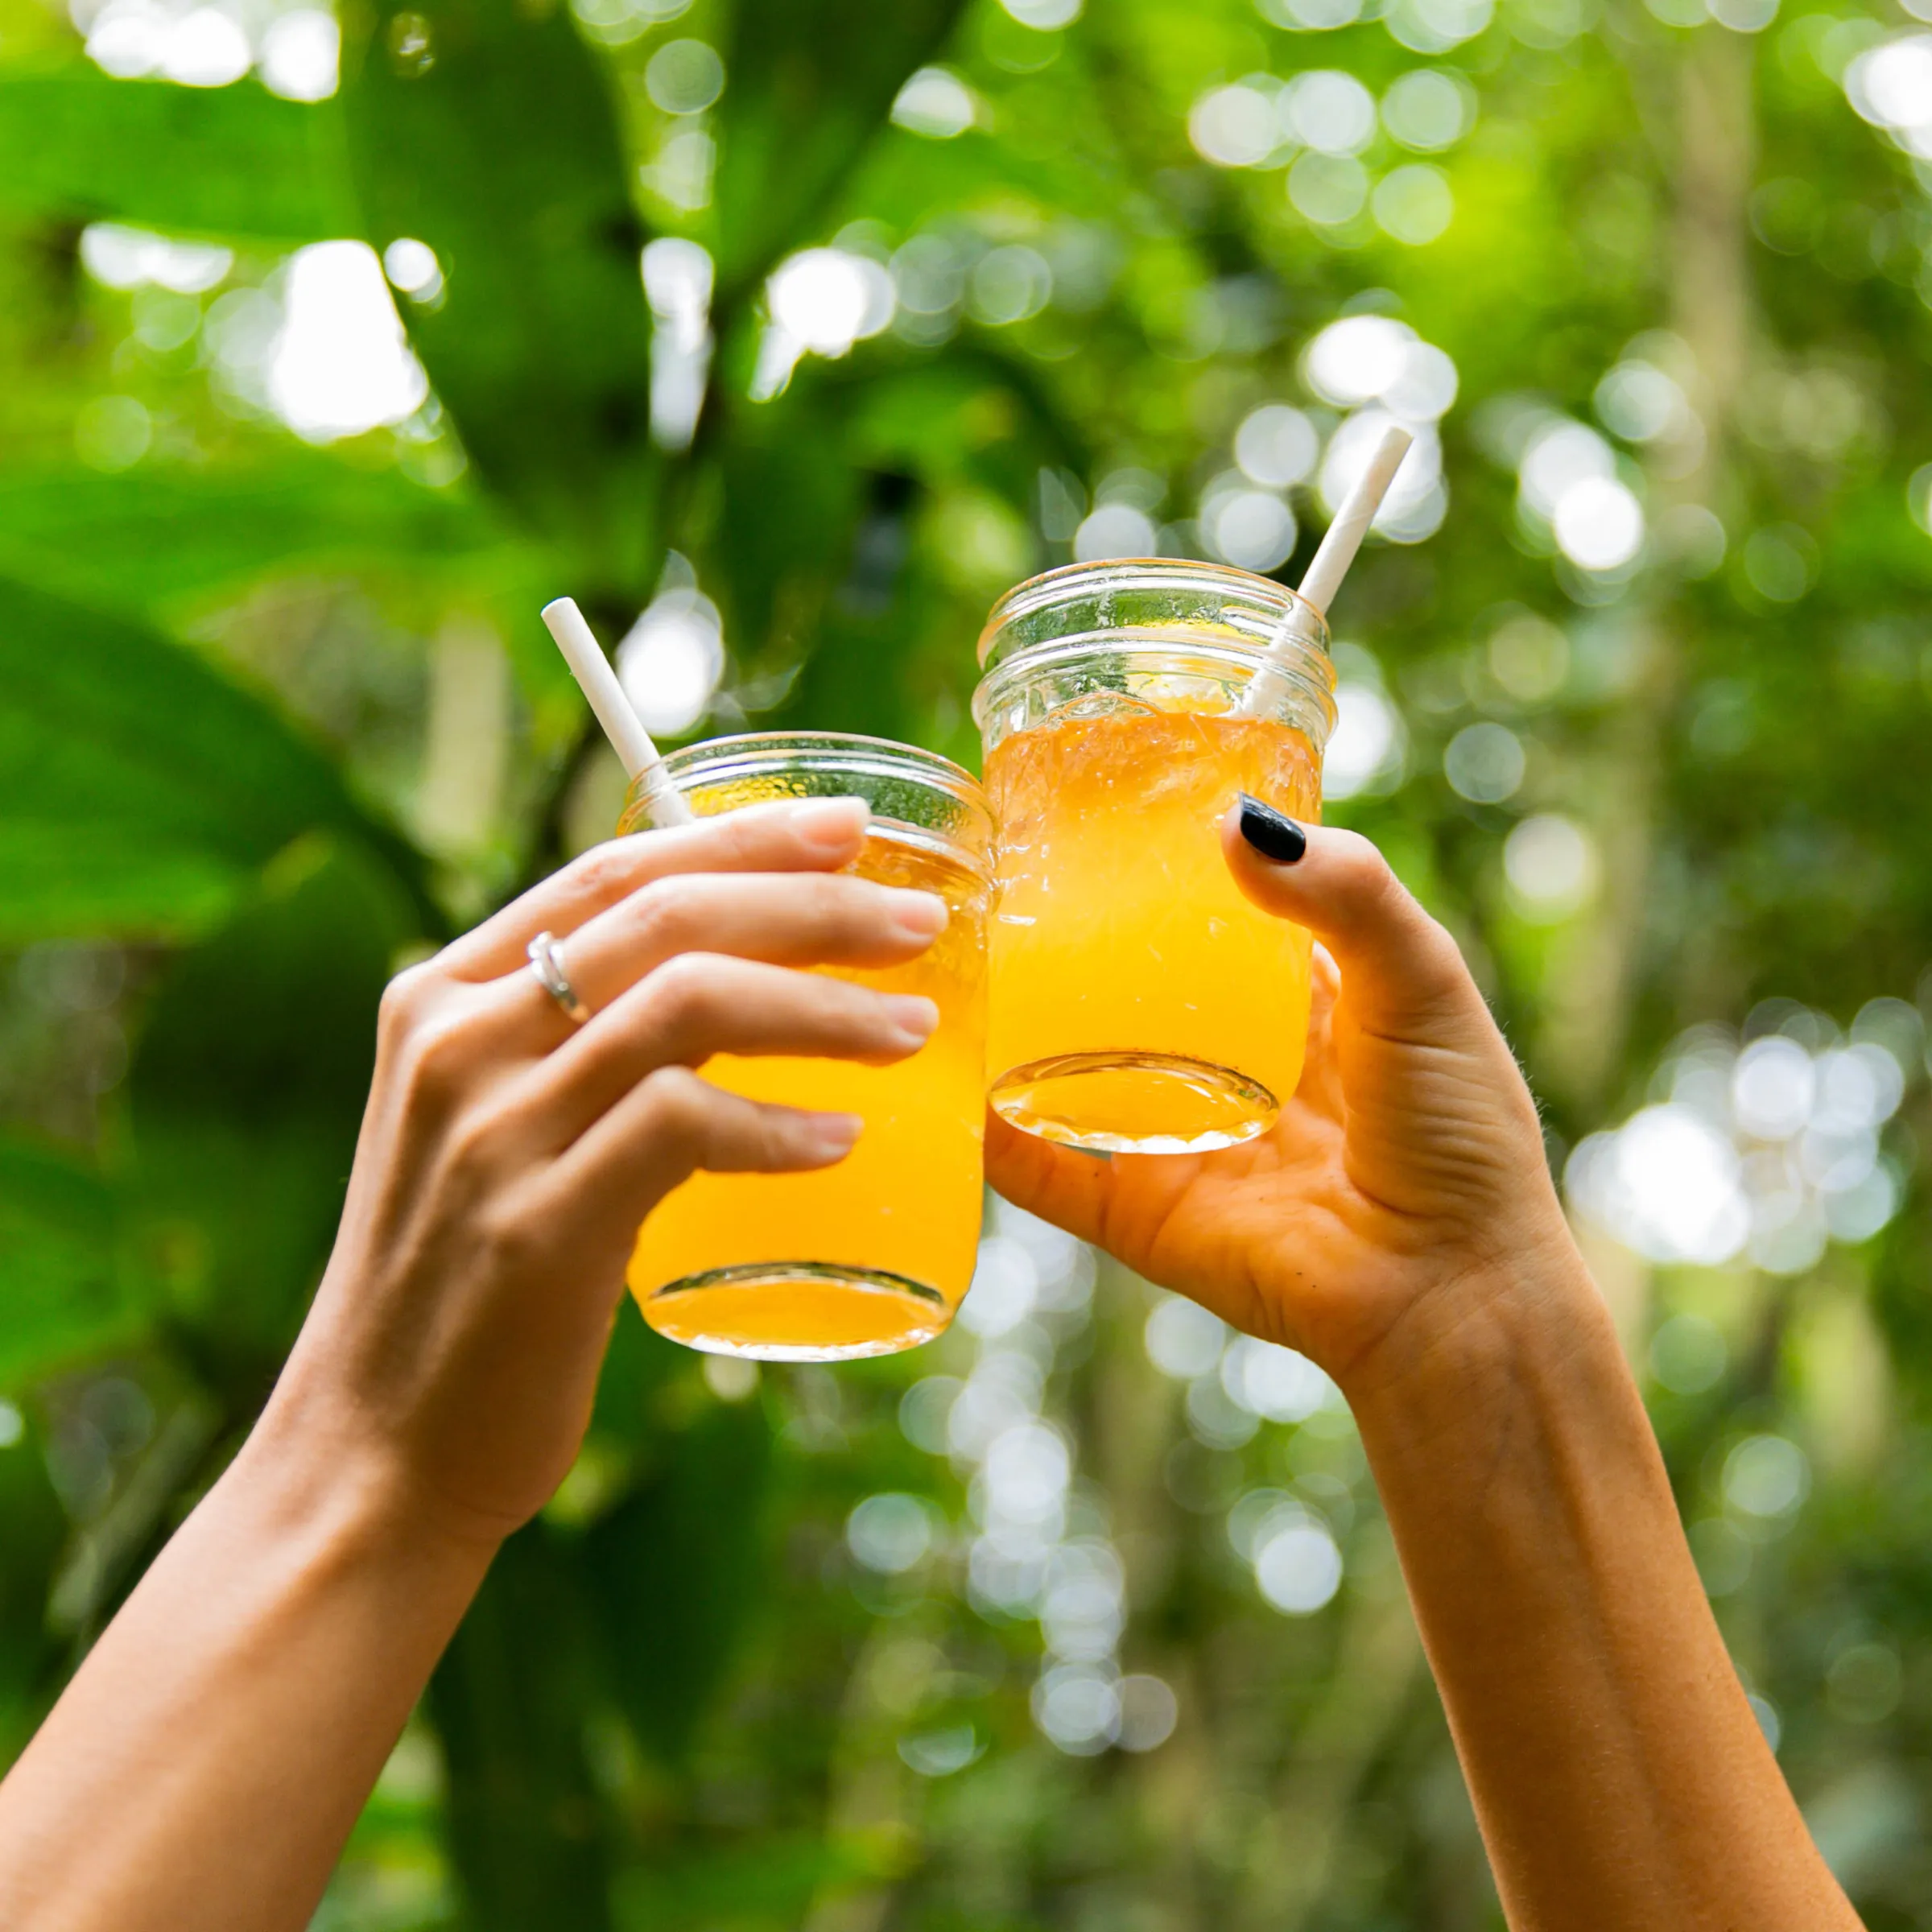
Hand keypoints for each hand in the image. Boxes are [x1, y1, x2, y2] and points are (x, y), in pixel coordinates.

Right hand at [263, 797, 947, 1545]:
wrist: (369, 1455)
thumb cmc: (465, 1288)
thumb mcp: (494, 1132)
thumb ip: (576, 1054)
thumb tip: (738, 994)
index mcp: (445, 997)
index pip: (616, 871)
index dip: (744, 838)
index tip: (849, 827)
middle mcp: (459, 1042)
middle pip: (668, 918)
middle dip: (811, 905)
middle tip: (918, 922)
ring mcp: (490, 1132)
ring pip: (685, 1003)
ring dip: (820, 1007)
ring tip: (912, 1030)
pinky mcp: (534, 1227)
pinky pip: (680, 1126)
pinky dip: (774, 1125)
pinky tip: (838, 1141)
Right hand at [986, 801, 1578, 1390]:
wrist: (1449, 1291)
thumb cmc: (1459, 1134)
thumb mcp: (1422, 981)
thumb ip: (1347, 893)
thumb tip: (1235, 823)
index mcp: (1298, 1003)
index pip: (1212, 917)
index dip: (1159, 869)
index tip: (1089, 805)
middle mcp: (1225, 1067)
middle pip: (1124, 990)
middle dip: (1065, 940)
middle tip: (991, 872)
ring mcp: (1173, 1141)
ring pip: (1066, 1074)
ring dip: (1010, 1029)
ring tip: (942, 956)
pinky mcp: (1136, 1214)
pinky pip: (1042, 1170)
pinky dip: (987, 1132)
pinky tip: (937, 1074)